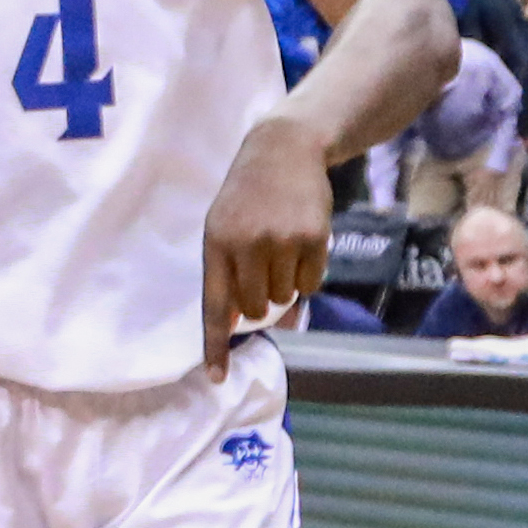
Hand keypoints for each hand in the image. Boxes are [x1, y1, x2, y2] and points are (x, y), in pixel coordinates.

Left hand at [201, 114, 333, 372]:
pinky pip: (311, 283)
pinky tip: (301, 245)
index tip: (215, 377)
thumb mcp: (223, 227)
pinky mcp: (314, 238)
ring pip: (285, 297)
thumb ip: (228, 273)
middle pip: (255, 307)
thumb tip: (243, 322)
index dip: (215, 343)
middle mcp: (246, 245)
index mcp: (215, 244)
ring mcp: (281, 241)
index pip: (214, 305)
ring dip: (285, 285)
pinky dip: (308, 274)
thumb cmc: (247, 197)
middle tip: (264, 275)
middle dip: (260, 303)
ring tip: (281, 249)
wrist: (283, 150)